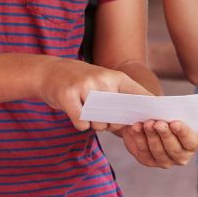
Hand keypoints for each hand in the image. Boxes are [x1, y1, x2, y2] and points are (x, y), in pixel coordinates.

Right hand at [37, 57, 152, 131]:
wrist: (48, 71)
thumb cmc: (80, 81)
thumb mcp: (103, 81)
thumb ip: (119, 96)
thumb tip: (136, 122)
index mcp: (116, 76)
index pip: (139, 96)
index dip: (146, 111)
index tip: (149, 121)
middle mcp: (102, 80)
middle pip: (117, 116)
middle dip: (112, 124)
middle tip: (102, 118)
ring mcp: (84, 86)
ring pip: (99, 122)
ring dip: (94, 125)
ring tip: (86, 112)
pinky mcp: (67, 95)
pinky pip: (82, 123)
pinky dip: (80, 124)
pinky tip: (75, 113)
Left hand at [117, 119, 197, 167]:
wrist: (152, 121)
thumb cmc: (168, 115)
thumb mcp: (176, 112)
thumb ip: (175, 112)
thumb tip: (164, 107)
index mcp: (194, 143)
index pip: (191, 142)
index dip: (183, 133)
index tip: (174, 123)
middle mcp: (182, 156)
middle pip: (174, 149)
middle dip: (165, 135)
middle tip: (158, 123)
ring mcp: (165, 161)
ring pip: (159, 151)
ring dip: (152, 136)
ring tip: (148, 123)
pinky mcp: (149, 161)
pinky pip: (144, 152)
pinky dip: (140, 138)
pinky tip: (136, 127)